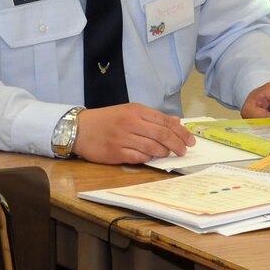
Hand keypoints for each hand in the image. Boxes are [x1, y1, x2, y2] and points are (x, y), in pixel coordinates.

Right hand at [73, 103, 194, 164]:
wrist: (79, 128)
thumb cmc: (107, 119)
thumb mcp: (130, 112)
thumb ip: (152, 117)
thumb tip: (176, 122)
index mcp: (137, 110)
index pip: (165, 121)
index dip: (181, 132)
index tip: (190, 140)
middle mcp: (131, 123)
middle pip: (162, 134)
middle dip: (177, 144)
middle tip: (184, 151)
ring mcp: (123, 138)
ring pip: (152, 147)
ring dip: (164, 153)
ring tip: (168, 154)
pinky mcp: (115, 152)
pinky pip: (138, 157)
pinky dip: (148, 159)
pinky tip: (152, 159)